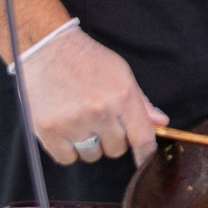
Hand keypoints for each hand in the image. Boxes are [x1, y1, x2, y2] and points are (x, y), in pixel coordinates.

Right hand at [21, 29, 166, 169]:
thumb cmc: (86, 59)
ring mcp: (74, 122)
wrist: (47, 48)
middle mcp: (100, 111)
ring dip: (89, 145)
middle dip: (111, 139)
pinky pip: (67, 158)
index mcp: (122, 96)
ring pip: (92, 155)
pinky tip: (65, 128)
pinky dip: (67, 149)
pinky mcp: (49, 131)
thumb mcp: (120, 72)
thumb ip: (140, 101)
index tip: (144, 159)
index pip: (142, 137)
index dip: (145, 154)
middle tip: (99, 119)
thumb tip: (160, 122)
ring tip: (80, 120)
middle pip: (116, 149)